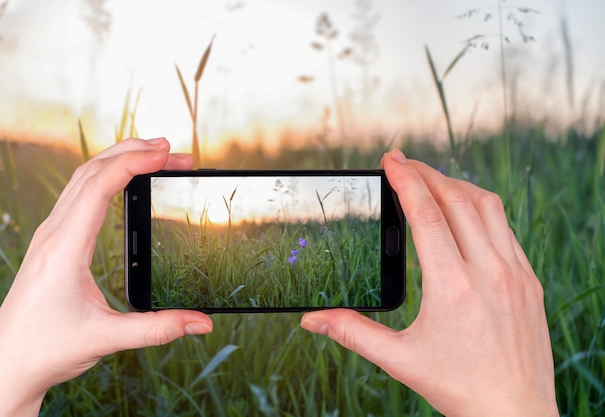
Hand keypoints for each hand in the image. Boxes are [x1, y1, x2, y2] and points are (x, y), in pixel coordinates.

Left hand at [0, 138, 212, 416]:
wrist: (7, 364)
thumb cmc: (46, 349)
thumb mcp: (107, 338)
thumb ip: (159, 329)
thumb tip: (202, 323)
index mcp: (64, 248)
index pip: (99, 187)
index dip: (133, 163)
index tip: (165, 153)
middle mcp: (53, 233)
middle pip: (91, 171)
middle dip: (132, 152)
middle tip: (171, 151)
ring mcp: (50, 235)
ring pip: (82, 178)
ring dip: (118, 160)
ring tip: (154, 157)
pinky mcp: (53, 241)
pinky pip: (79, 194)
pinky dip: (105, 177)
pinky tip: (124, 182)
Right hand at [301, 149, 558, 415]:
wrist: (515, 414)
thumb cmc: (458, 388)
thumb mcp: (399, 360)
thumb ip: (352, 333)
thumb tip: (310, 320)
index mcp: (453, 287)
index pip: (427, 215)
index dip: (405, 180)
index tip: (391, 159)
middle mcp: (489, 272)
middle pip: (456, 200)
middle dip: (427, 173)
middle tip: (403, 163)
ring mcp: (516, 273)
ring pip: (487, 207)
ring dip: (456, 185)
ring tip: (431, 181)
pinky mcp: (530, 280)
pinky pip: (505, 228)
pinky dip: (480, 208)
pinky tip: (464, 213)